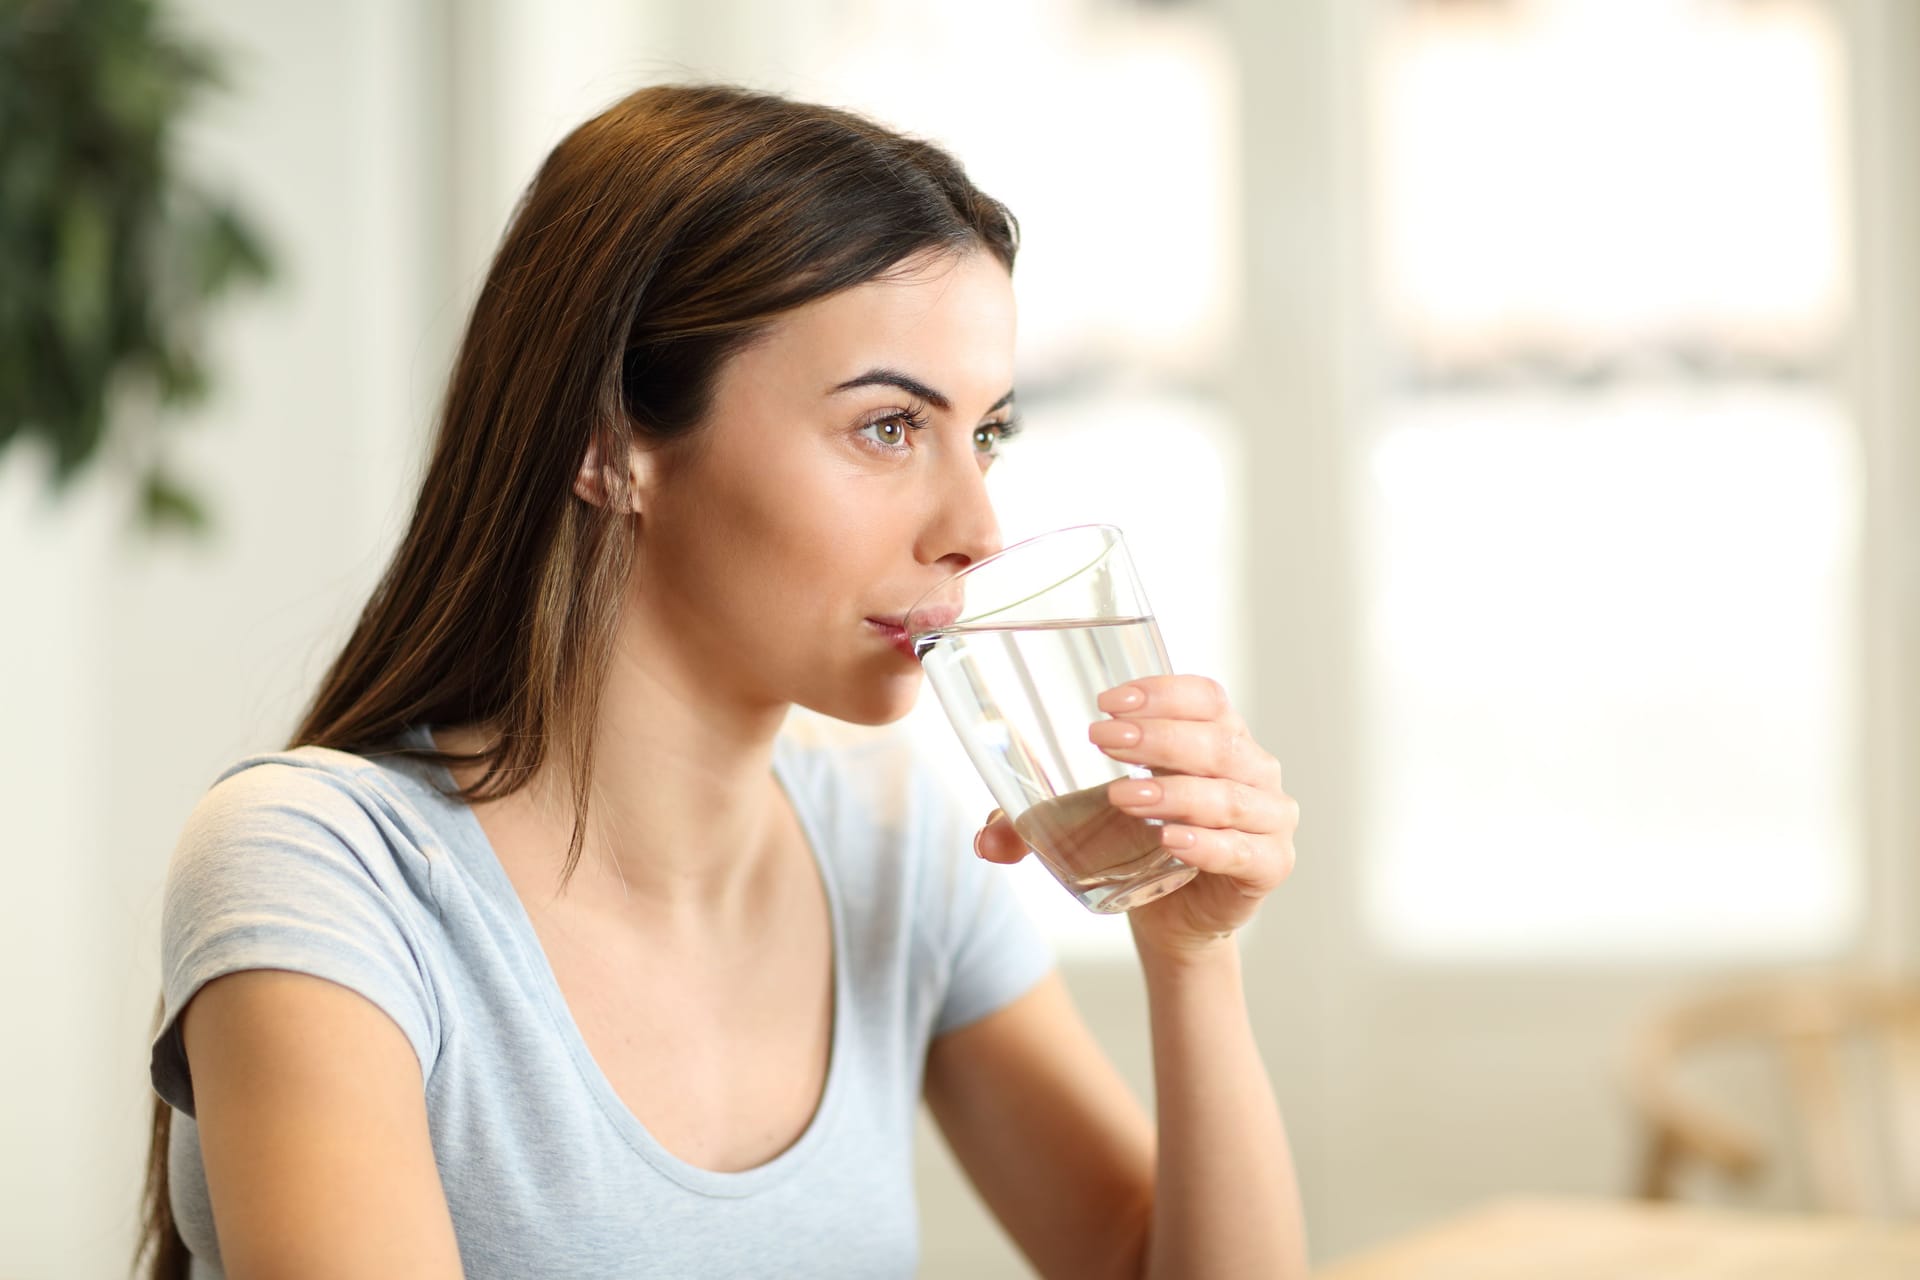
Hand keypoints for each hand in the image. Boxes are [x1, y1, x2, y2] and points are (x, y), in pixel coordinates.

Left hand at [974, 675, 1299, 959]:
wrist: (1172, 915)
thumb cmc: (1134, 843)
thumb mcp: (1081, 820)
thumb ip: (1029, 822)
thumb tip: (983, 841)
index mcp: (1216, 735)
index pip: (1205, 696)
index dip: (1163, 692)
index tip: (1108, 702)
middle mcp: (1251, 768)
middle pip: (1216, 740)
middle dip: (1157, 738)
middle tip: (1101, 740)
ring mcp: (1268, 817)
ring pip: (1230, 795)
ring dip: (1176, 792)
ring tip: (1122, 798)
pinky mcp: (1269, 866)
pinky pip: (1245, 850)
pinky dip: (1208, 844)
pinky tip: (1172, 842)